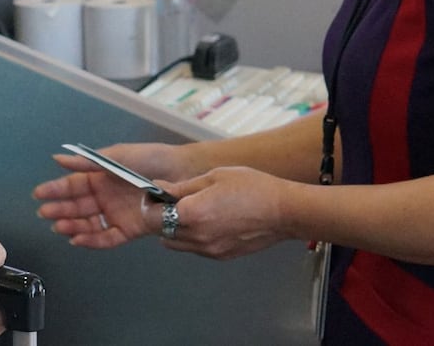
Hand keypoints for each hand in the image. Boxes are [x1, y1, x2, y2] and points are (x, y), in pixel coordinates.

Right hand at [33, 143, 193, 247]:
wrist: (182, 174)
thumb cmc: (151, 160)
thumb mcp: (117, 156)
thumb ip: (88, 161)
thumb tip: (59, 158)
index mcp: (101, 177)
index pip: (72, 185)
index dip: (55, 190)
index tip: (39, 194)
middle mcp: (106, 197)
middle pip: (78, 206)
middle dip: (60, 210)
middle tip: (44, 213)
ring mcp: (117, 214)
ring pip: (89, 224)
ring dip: (73, 226)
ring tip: (59, 227)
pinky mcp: (131, 229)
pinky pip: (108, 238)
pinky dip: (92, 241)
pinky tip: (78, 240)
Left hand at [157, 166, 292, 260]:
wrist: (283, 212)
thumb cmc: (252, 188)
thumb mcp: (213, 177)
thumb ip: (182, 187)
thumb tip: (160, 188)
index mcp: (193, 213)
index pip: (153, 217)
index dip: (149, 205)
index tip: (153, 195)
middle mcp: (198, 236)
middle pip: (162, 232)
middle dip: (161, 217)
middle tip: (170, 201)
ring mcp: (210, 249)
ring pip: (176, 243)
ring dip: (175, 228)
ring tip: (191, 210)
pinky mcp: (221, 256)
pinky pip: (195, 248)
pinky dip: (192, 236)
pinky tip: (207, 220)